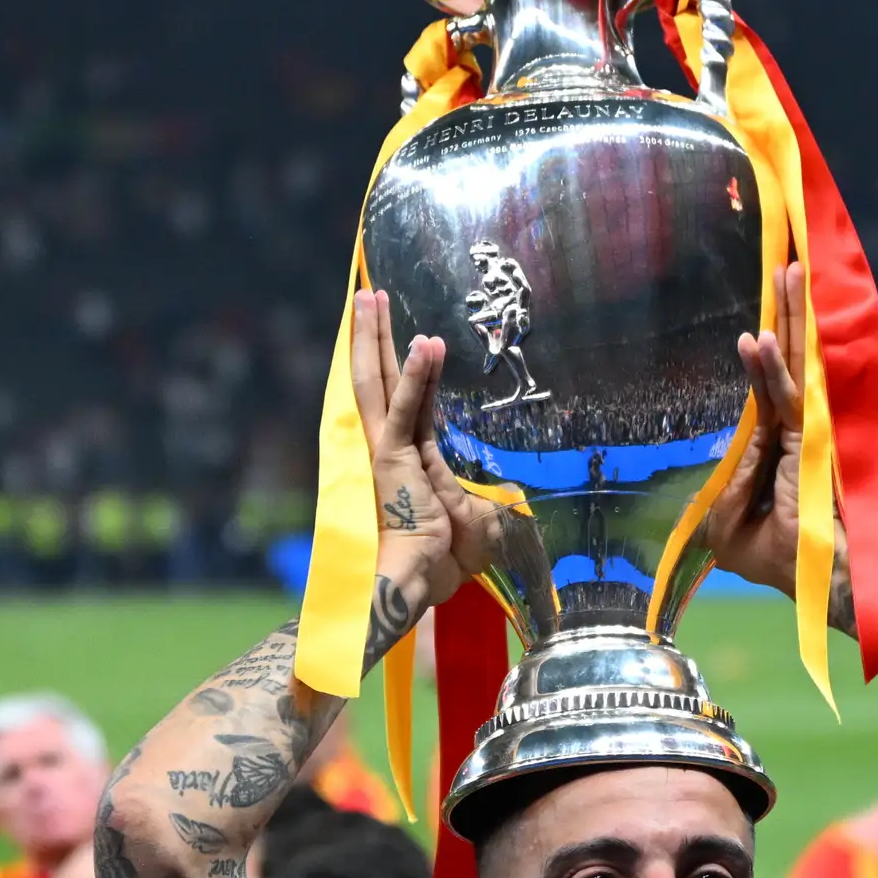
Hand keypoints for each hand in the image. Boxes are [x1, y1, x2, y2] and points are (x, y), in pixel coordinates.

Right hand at [348, 290, 504, 616]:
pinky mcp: (392, 458)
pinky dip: (418, 376)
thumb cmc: (444, 561)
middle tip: (366, 294)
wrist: (417, 583)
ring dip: (379, 337)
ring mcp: (385, 451)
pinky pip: (407, 409)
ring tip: (373, 295)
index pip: (398, 400)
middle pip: (374, 380)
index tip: (395, 334)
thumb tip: (511, 497)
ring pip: (379, 383)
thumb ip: (486, 501)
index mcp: (401, 459)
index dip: (396, 365)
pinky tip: (425, 342)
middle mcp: (385, 449)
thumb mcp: (476, 522)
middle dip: (371, 336)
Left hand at [704, 264, 815, 602]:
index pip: (774, 388)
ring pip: (796, 368)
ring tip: (790, 268)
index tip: (768, 314)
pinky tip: (762, 338)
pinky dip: (772, 371)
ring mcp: (810, 436)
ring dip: (790, 318)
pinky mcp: (812, 446)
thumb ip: (737, 469)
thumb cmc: (783, 561)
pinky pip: (786, 401)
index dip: (771, 350)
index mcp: (788, 447)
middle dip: (789, 313)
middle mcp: (802, 433)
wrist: (823, 585)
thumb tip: (740, 426)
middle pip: (791, 363)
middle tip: (791, 262)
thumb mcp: (733, 518)